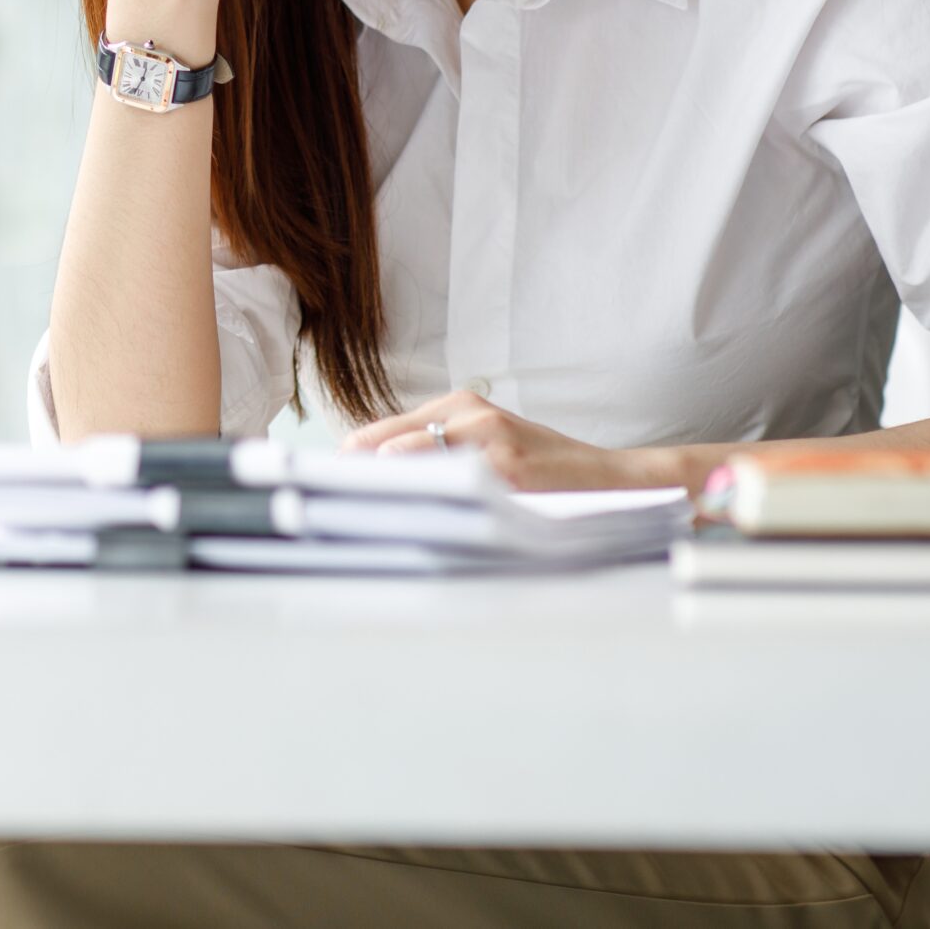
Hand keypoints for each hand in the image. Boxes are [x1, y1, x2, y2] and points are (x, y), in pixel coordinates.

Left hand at [340, 389, 668, 491]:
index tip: (316, 490)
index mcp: (459, 405)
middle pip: (384, 445)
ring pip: (408, 462)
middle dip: (351, 478)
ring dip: (377, 491)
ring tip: (347, 521)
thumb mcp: (489, 444)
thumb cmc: (547, 468)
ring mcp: (487, 439)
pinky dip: (420, 504)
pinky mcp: (506, 469)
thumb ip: (438, 453)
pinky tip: (401, 525)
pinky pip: (447, 486)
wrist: (614, 481)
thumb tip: (374, 479)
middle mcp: (468, 414)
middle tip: (318, 511)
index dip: (346, 464)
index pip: (380, 433)